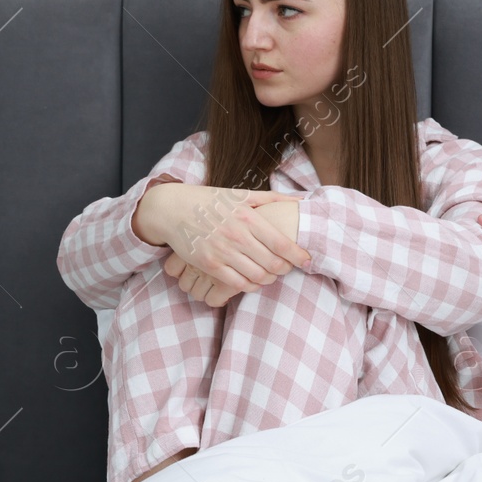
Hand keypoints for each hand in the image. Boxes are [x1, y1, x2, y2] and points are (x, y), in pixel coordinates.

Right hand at [149, 185, 310, 303]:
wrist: (173, 209)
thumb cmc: (212, 200)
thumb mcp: (243, 195)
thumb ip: (274, 198)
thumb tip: (303, 201)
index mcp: (249, 217)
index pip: (282, 244)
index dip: (299, 256)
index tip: (307, 260)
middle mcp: (238, 236)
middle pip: (273, 264)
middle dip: (285, 269)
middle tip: (288, 268)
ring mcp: (222, 252)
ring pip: (257, 276)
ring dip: (269, 279)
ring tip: (272, 274)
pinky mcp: (209, 265)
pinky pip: (236, 284)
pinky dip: (250, 286)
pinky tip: (253, 281)